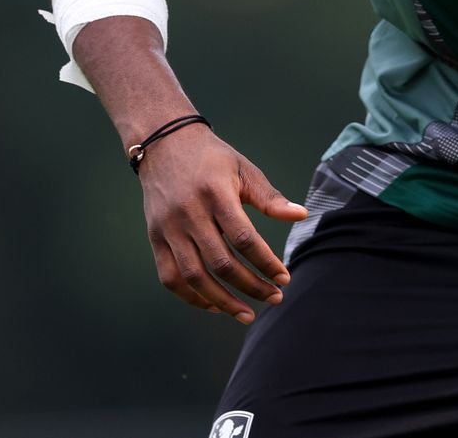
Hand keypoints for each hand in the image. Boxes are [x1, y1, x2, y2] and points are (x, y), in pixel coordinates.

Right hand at [137, 123, 310, 321]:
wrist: (164, 145)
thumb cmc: (211, 158)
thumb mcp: (244, 169)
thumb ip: (270, 197)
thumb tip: (302, 215)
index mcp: (215, 193)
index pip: (244, 238)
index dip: (266, 262)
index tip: (284, 277)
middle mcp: (189, 213)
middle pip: (221, 263)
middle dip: (251, 286)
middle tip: (274, 297)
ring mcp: (168, 228)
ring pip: (194, 277)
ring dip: (223, 301)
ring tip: (247, 313)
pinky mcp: (155, 238)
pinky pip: (170, 277)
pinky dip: (191, 297)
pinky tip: (214, 305)